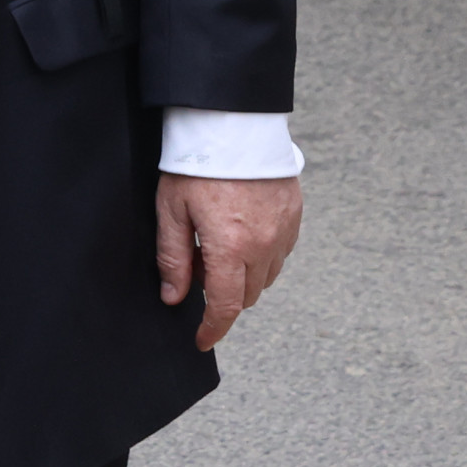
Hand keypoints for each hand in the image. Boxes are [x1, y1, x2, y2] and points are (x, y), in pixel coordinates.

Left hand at [155, 173, 300, 351]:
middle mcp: (264, 245)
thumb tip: (173, 297)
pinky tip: (239, 236)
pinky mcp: (294, 217)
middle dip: (222, 297)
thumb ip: (172, 259)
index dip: (213, 328)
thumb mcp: (171, 212)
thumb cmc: (196, 167)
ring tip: (215, 247)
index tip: (201, 340)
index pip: (225, 306)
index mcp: (231, 248)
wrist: (234, 126)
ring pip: (265, 278)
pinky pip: (279, 254)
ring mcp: (284, 231)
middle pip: (246, 295)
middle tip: (195, 269)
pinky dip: (260, 257)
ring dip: (242, 278)